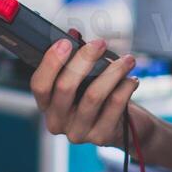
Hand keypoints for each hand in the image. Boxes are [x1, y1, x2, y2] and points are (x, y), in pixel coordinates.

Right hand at [30, 37, 159, 153]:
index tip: (66, 42)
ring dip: (113, 71)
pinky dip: (125, 87)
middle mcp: (58, 121)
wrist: (125, 128)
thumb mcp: (85, 78)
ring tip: (127, 60)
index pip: (40, 85)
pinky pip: (114, 106)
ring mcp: (78, 132)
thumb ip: (76, 57)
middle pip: (65, 87)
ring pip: (93, 95)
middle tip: (101, 44)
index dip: (50, 62)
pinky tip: (132, 79)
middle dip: (85, 59)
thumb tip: (74, 34)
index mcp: (48, 104)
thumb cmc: (101, 98)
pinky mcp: (99, 137)